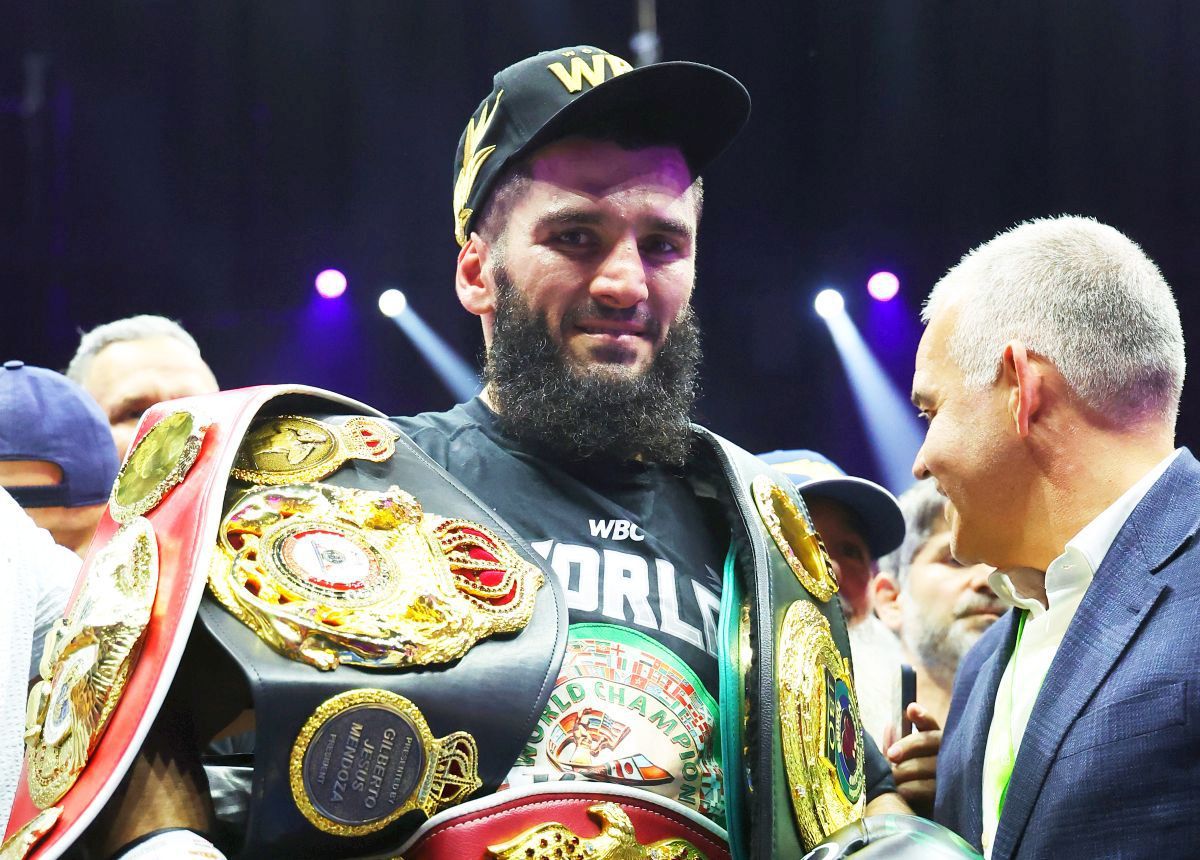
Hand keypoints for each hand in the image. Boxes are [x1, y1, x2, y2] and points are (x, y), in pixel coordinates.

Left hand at [884, 702, 941, 817]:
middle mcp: (947, 754)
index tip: (911, 709)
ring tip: (893, 778)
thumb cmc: (909, 784)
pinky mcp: (951, 796)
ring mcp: (952, 774)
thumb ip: (896, 746)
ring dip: (908, 771)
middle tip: (891, 755)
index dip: (922, 716)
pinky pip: (932, 789)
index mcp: (934, 742)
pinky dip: (914, 789)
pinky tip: (903, 791)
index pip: (930, 725)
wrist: (921, 818)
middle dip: (908, 746)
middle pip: (929, 741)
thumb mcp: (901, 764)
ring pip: (931, 765)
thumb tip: (889, 727)